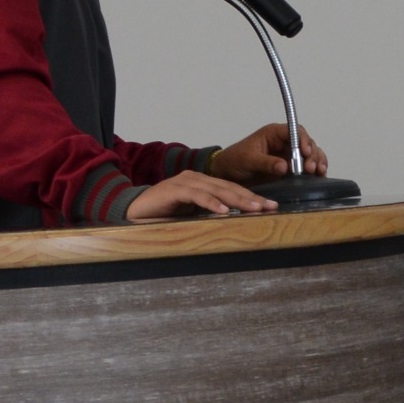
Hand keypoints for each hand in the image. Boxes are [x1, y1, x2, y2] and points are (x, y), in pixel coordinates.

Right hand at [127, 168, 276, 221]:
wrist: (132, 210)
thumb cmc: (163, 214)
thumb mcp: (191, 214)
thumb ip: (209, 214)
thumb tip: (234, 223)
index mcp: (203, 183)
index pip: (232, 189)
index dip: (251, 197)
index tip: (271, 206)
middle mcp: (196, 179)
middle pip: (229, 187)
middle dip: (251, 197)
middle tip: (269, 206)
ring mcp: (184, 182)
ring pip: (216, 189)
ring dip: (236, 200)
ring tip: (253, 208)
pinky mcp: (173, 190)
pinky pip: (196, 195)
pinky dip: (210, 203)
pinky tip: (223, 211)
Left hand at [209, 122, 325, 184]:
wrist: (227, 174)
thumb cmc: (234, 161)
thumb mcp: (248, 160)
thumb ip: (266, 162)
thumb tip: (285, 166)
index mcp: (274, 134)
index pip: (295, 131)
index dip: (303, 140)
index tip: (305, 152)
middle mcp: (284, 143)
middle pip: (306, 143)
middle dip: (312, 154)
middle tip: (311, 168)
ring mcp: (288, 156)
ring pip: (311, 154)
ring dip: (317, 162)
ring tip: (318, 172)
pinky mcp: (290, 169)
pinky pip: (307, 167)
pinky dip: (315, 171)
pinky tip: (319, 176)